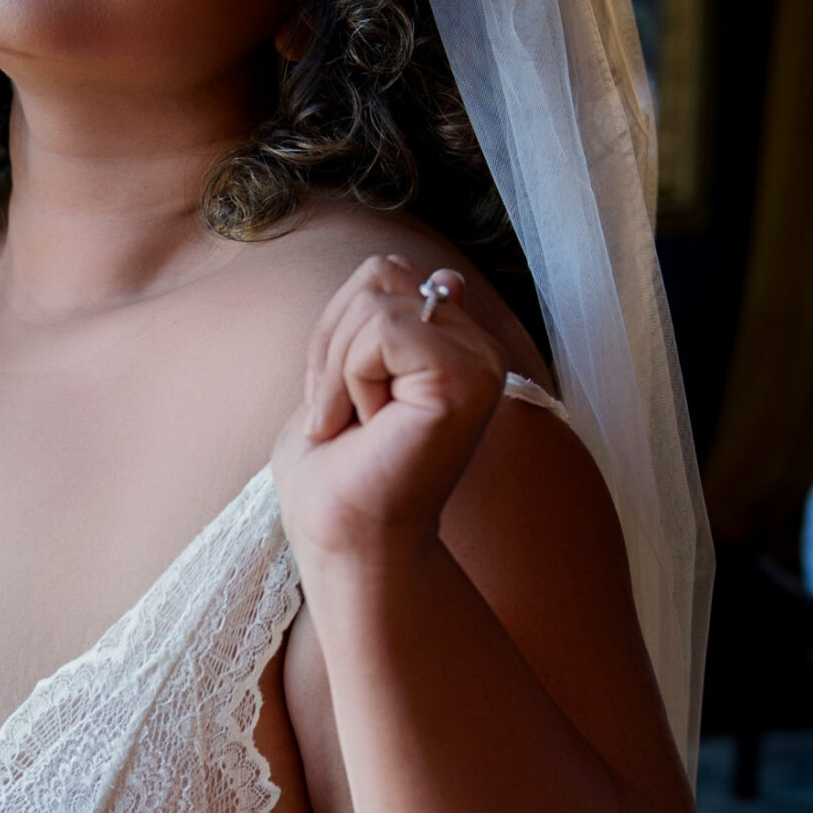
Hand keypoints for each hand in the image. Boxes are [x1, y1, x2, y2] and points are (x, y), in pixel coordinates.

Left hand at [273, 254, 506, 559]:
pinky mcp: (465, 380)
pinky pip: (385, 328)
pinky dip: (352, 377)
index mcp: (454, 346)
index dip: (338, 328)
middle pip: (381, 274)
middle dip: (334, 344)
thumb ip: (384, 321)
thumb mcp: (346, 372)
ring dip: (338, 368)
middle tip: (340, 414)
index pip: (385, 272)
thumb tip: (448, 276)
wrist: (343, 539)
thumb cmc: (337, 474)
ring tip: (355, 424)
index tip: (337, 399)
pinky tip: (366, 426)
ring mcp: (479, 363)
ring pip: (378, 300)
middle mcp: (478, 350)